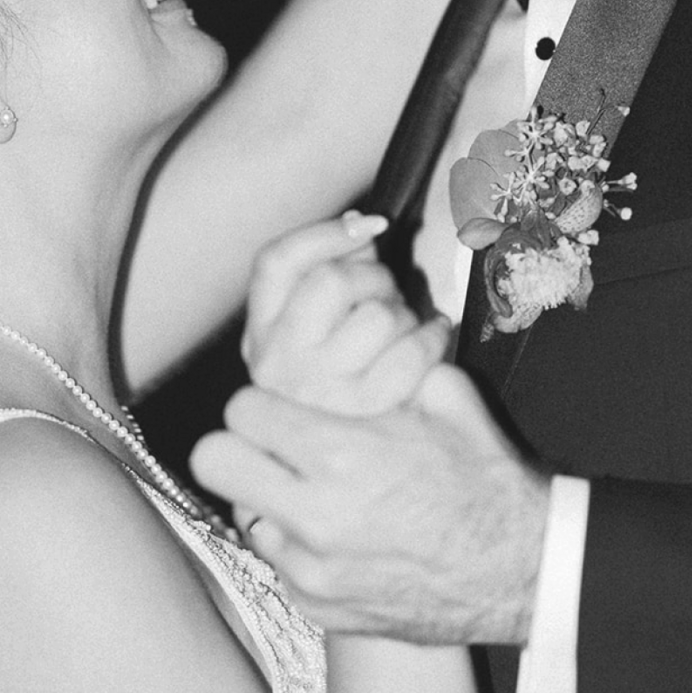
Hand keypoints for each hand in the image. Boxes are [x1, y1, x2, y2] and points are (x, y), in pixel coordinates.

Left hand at [193, 362, 549, 644]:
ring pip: (245, 515)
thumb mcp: (446, 401)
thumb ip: (394, 365)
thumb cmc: (487, 482)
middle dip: (238, 447)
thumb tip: (370, 340)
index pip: (242, 410)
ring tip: (313, 494)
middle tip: (271, 447)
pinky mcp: (320, 609)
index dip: (261, 404)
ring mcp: (313, 570)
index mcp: (341, 454)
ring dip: (270, 500)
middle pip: (214, 462)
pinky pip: (278, 564)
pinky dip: (299, 548)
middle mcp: (315, 516)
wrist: (527, 573)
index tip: (280, 409)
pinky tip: (340, 538)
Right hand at [242, 212, 450, 416]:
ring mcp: (321, 387)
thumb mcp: (306, 332)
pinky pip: (412, 351)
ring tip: (399, 325)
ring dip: (402, 311)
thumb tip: (362, 226)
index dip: (326, 233)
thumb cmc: (330, 382)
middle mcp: (280, 360)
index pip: (277, 261)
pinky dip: (431, 336)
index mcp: (260, 333)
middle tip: (384, 291)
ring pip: (379, 314)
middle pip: (332, 280)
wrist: (335, 466)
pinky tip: (430, 334)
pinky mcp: (365, 409)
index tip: (370, 226)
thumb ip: (329, 273)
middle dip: (373, 275)